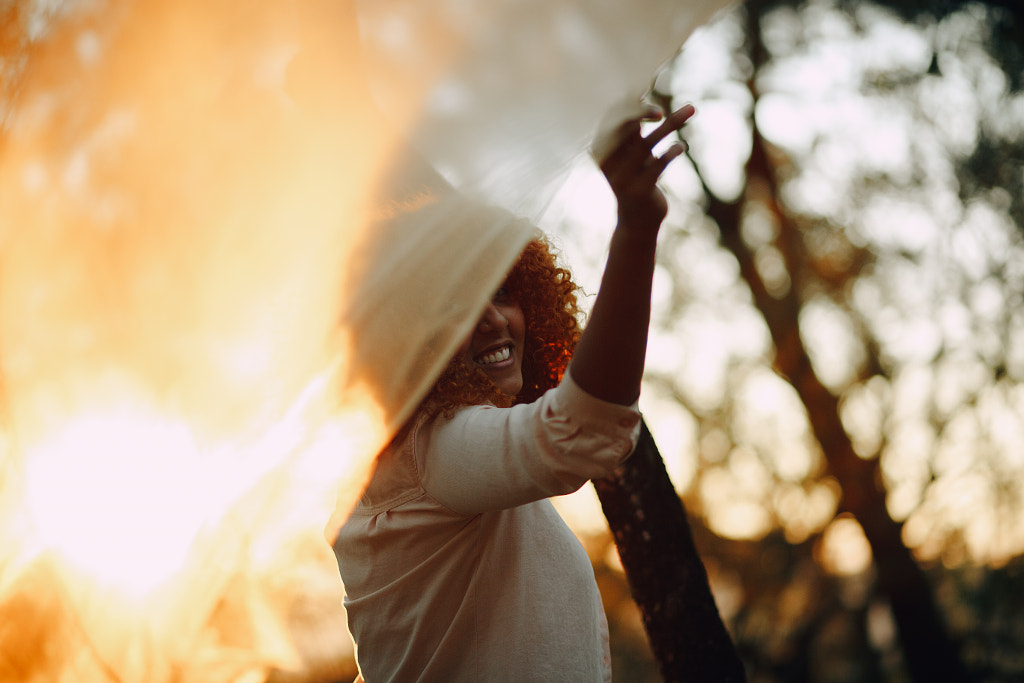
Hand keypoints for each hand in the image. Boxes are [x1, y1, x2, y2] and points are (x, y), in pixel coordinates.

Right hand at [598, 104, 693, 230]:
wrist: (637, 222)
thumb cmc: (636, 181)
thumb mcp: (631, 156)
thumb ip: (633, 131)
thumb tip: (641, 97)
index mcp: (602, 150)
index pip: (614, 118)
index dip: (630, 103)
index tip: (646, 89)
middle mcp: (609, 163)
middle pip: (627, 127)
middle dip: (644, 111)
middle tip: (662, 103)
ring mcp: (623, 178)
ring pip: (647, 144)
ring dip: (672, 124)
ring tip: (692, 108)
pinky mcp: (640, 191)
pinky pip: (658, 165)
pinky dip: (671, 153)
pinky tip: (680, 147)